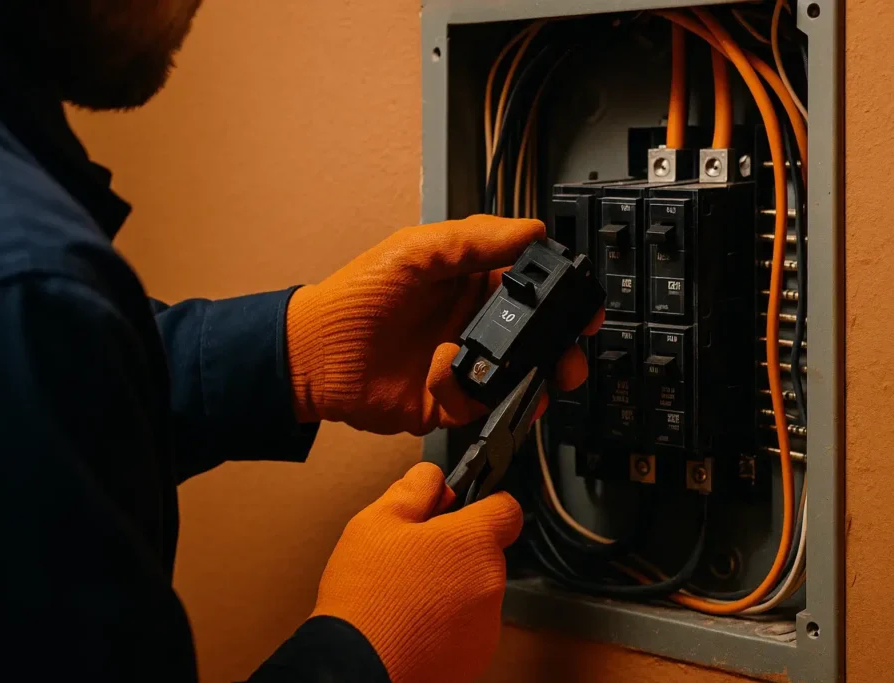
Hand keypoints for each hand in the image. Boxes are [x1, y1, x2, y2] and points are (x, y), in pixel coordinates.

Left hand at [286, 215, 603, 434]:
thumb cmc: (353, 297)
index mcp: (471, 283)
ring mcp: (463, 366)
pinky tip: (441, 374)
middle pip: (536, 339)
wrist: (312, 355)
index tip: (580, 304)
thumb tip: (529, 229)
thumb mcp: (415, 251)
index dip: (560, 296)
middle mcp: (472, 325)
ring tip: (533, 379)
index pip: (531, 288)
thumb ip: (474, 239)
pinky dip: (466, 394)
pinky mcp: (448, 403)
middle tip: (570, 353)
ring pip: (519, 379)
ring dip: (531, 381)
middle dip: (560, 349)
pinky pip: (479, 407)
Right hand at [311, 463, 521, 682]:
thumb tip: (434, 477)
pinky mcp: (476, 654)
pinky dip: (447, 621)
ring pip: (476, 588)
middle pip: (485, 551)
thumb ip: (415, 489)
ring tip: (406, 593)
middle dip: (455, 549)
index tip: (461, 509)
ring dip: (451, 586)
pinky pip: (468, 624)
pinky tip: (412, 621)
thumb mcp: (378, 521)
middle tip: (413, 555)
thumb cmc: (366, 595)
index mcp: (473, 542)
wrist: (357, 665)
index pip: (506, 509)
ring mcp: (487, 623)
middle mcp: (490, 582)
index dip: (484, 504)